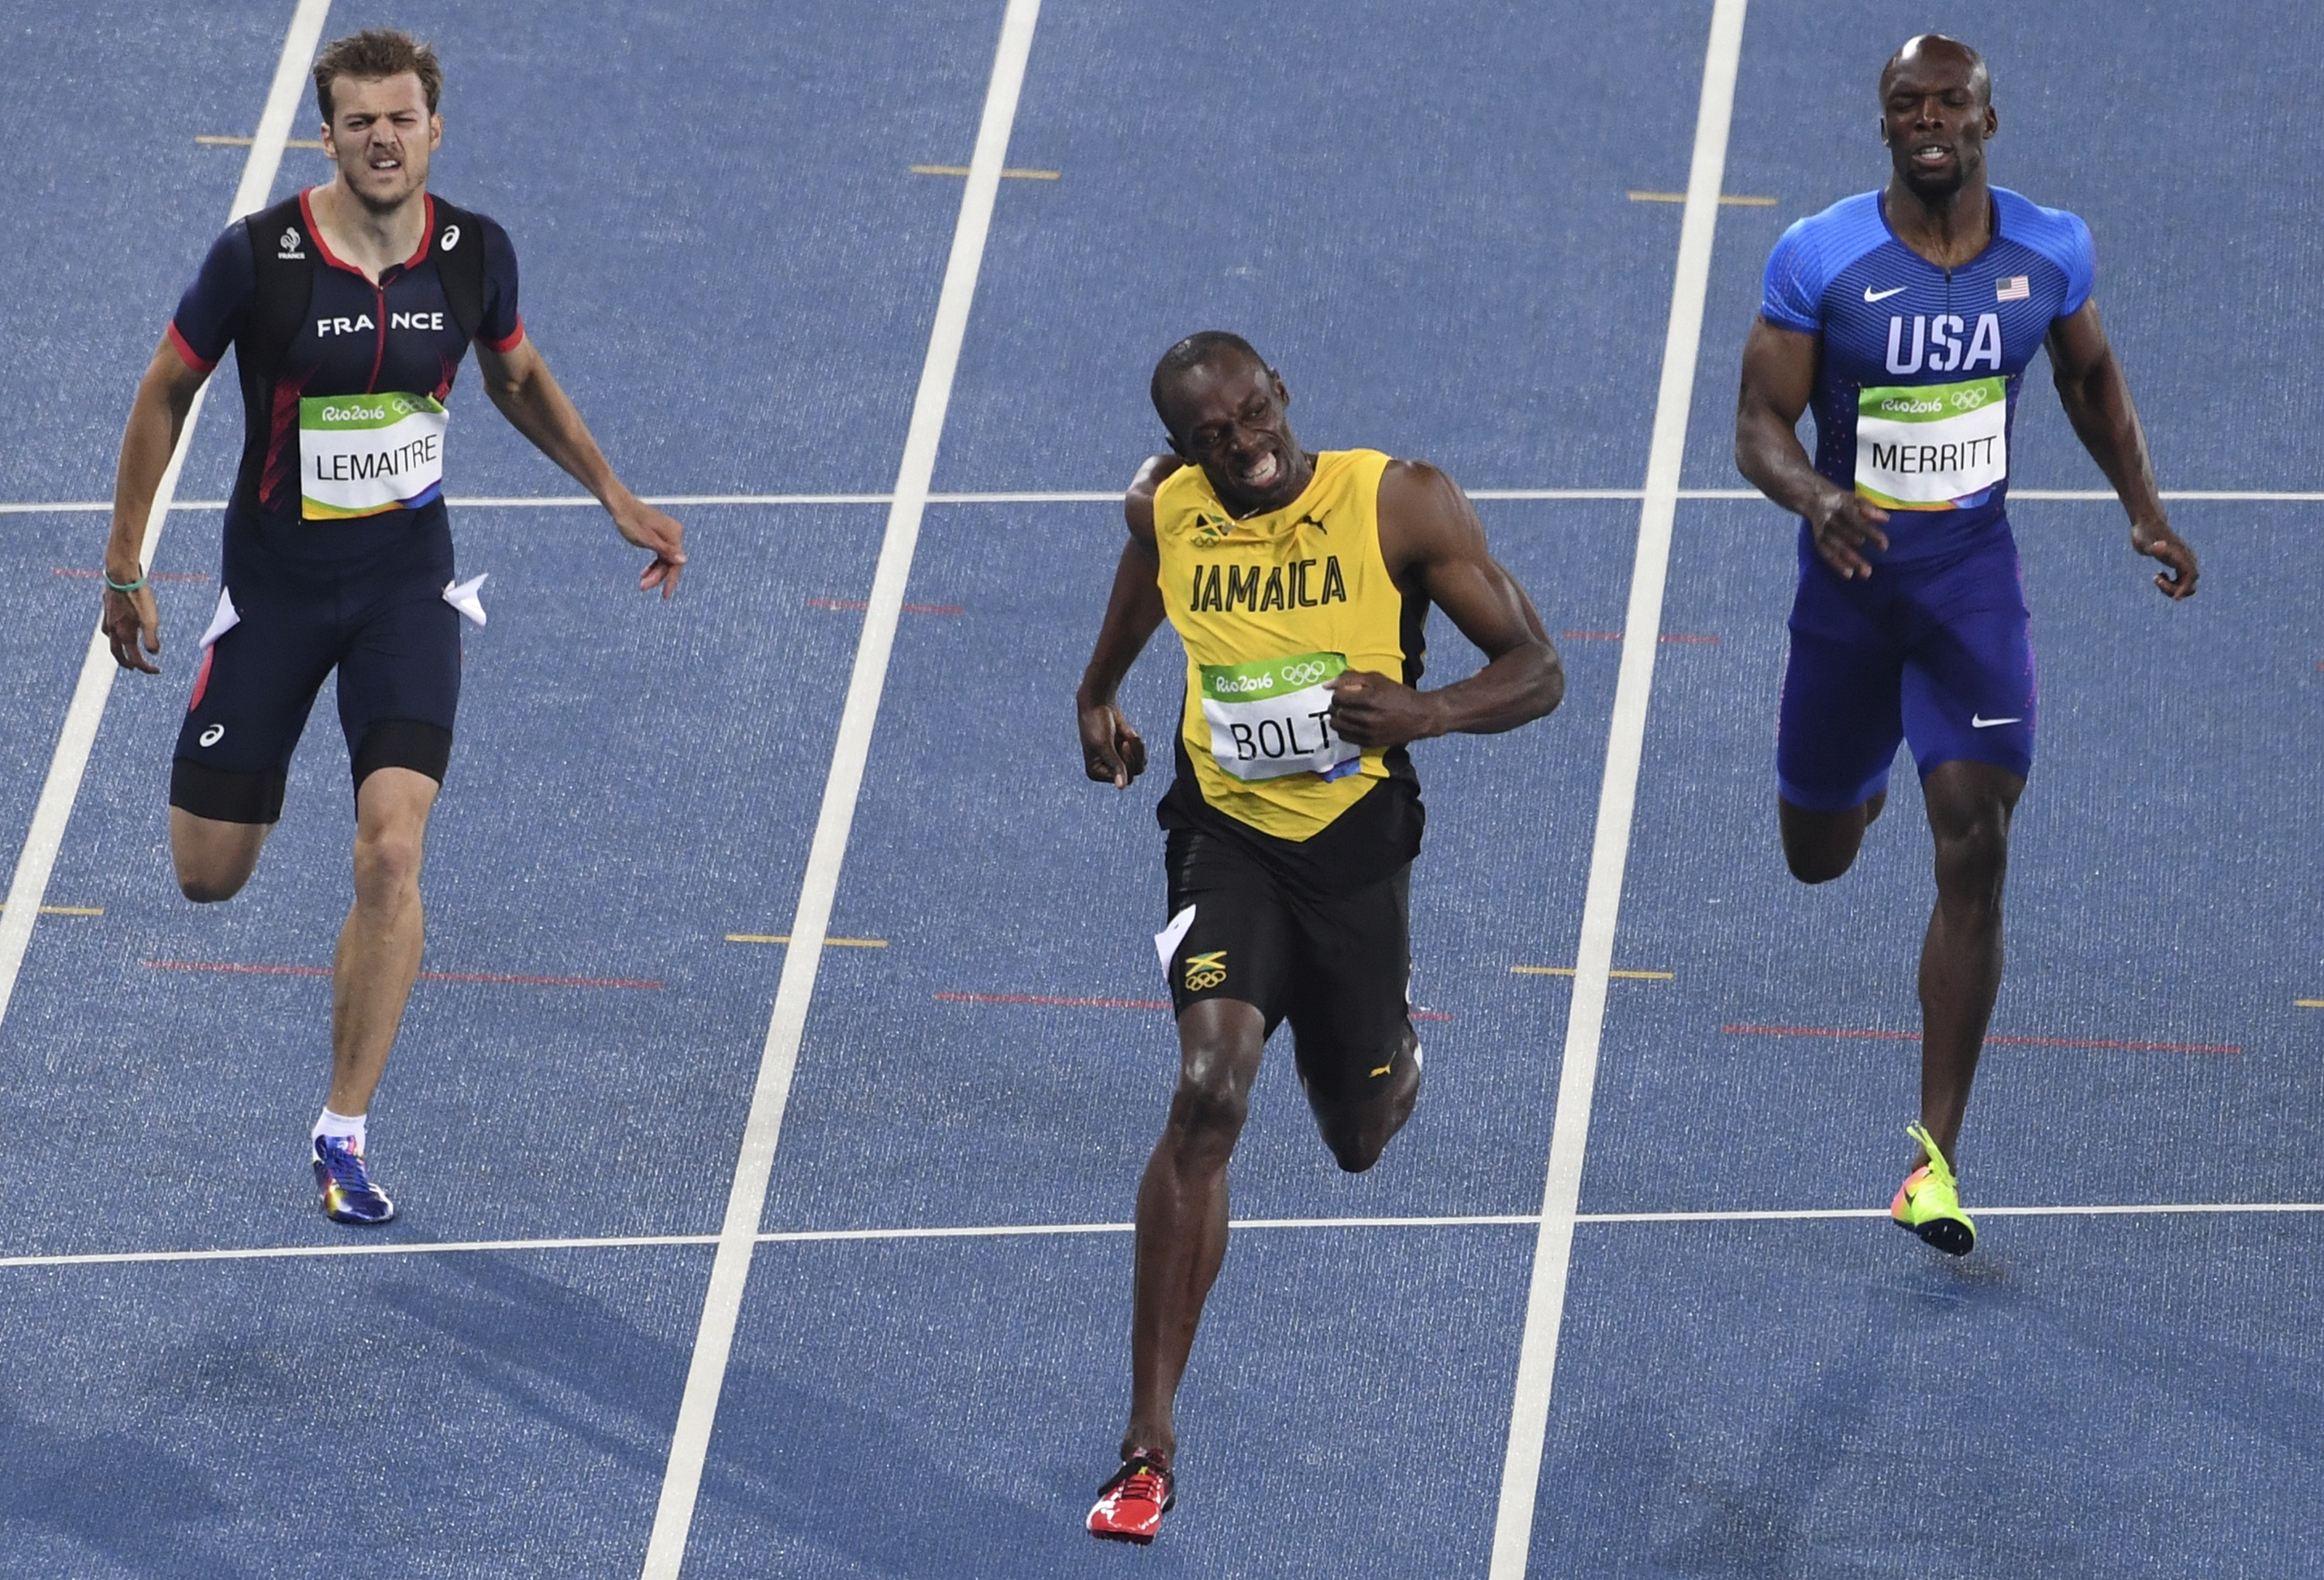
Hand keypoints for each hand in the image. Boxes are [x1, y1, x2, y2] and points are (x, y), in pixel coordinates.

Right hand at [101, 582, 161, 673]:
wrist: (121, 575)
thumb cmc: (138, 596)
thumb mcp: (150, 618)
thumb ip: (151, 638)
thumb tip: (154, 653)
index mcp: (125, 634)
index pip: (135, 658)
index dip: (146, 667)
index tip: (157, 670)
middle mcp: (113, 630)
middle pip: (118, 653)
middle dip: (127, 663)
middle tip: (136, 668)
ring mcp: (108, 619)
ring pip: (111, 641)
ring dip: (119, 649)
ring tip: (127, 650)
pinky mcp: (107, 609)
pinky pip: (108, 628)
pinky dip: (114, 634)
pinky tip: (118, 628)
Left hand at [611, 498, 685, 596]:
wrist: (620, 505)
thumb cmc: (630, 521)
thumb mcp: (646, 540)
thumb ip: (665, 550)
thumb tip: (684, 560)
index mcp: (674, 535)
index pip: (676, 563)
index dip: (671, 581)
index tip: (665, 595)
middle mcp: (674, 534)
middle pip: (670, 562)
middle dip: (657, 577)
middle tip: (642, 587)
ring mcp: (668, 534)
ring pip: (664, 559)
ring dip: (654, 572)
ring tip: (642, 583)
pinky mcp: (660, 534)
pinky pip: (660, 553)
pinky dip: (653, 564)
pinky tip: (644, 573)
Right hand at [1079, 697, 1146, 787]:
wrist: (1099, 703)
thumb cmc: (1097, 723)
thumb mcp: (1105, 745)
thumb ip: (1115, 765)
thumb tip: (1121, 788)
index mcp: (1095, 773)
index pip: (1122, 780)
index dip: (1127, 764)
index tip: (1123, 745)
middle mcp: (1106, 771)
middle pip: (1133, 776)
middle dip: (1133, 756)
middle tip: (1127, 740)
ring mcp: (1118, 762)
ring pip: (1140, 767)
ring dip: (1137, 749)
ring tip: (1129, 734)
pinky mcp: (1126, 753)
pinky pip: (1142, 757)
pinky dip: (1138, 744)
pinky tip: (1128, 732)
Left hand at [1325, 669, 1440, 747]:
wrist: (1420, 716)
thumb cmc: (1398, 694)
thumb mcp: (1377, 679)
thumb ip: (1351, 678)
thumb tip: (1327, 684)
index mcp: (1369, 699)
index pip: (1338, 698)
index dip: (1338, 694)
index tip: (1344, 693)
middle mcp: (1367, 718)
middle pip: (1336, 713)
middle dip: (1337, 706)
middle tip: (1344, 703)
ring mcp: (1368, 733)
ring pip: (1338, 726)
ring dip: (1338, 718)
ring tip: (1346, 713)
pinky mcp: (1369, 743)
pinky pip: (1346, 738)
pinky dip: (1345, 730)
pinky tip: (1352, 724)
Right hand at [1809, 491, 1890, 579]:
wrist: (1817, 500)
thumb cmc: (1844, 502)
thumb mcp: (1857, 499)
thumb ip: (1870, 509)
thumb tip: (1885, 520)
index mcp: (1841, 506)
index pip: (1857, 521)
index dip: (1870, 533)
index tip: (1884, 546)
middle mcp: (1830, 519)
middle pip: (1846, 537)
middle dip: (1859, 552)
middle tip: (1871, 568)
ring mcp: (1823, 531)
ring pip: (1837, 548)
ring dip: (1851, 561)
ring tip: (1865, 574)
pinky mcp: (1818, 541)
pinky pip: (1827, 554)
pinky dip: (1837, 564)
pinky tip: (1849, 574)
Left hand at [2131, 519, 2196, 599]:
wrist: (2147, 523)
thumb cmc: (2144, 533)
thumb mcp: (2144, 541)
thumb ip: (2152, 546)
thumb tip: (2161, 546)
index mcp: (2181, 556)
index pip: (2190, 576)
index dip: (2184, 588)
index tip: (2175, 598)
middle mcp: (2186, 559)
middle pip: (2191, 583)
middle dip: (2175, 589)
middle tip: (2156, 579)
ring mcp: (2184, 561)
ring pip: (2187, 583)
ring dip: (2173, 588)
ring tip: (2156, 577)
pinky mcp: (2178, 563)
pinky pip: (2182, 580)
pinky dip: (2171, 584)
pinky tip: (2158, 576)